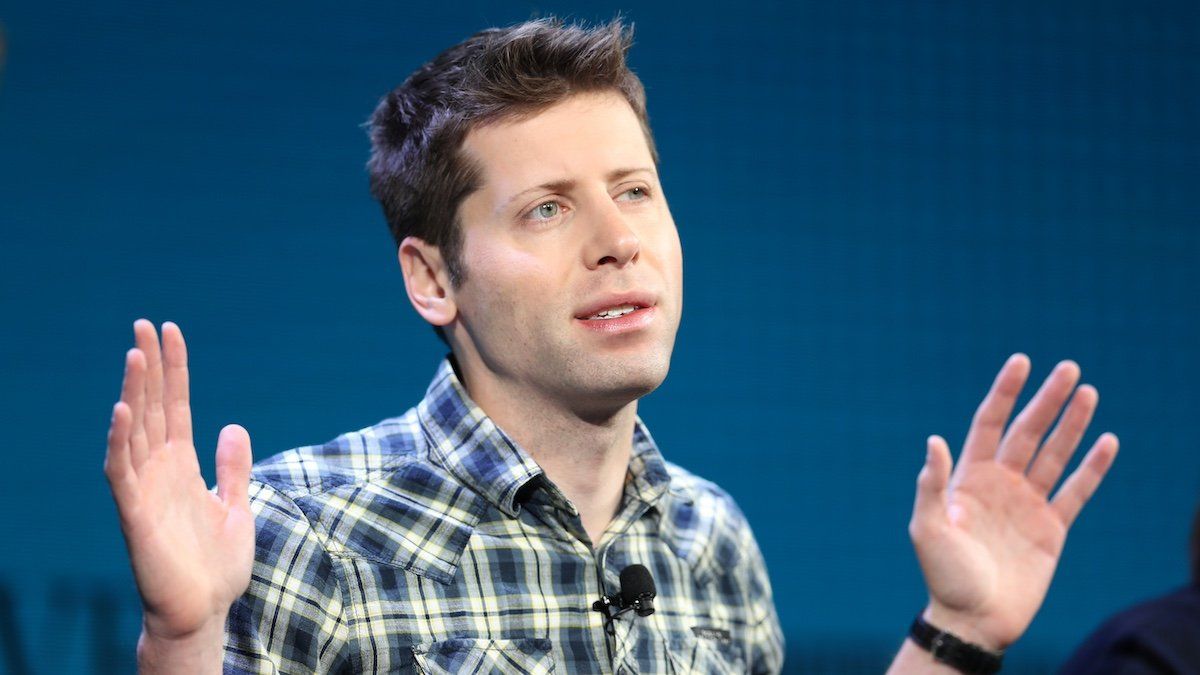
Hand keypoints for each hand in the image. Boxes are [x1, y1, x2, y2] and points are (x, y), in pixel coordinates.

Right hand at [104, 320, 254, 641]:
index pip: (177, 406)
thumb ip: (233, 467)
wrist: (204, 612)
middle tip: (144, 325)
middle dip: (151, 367)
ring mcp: (146, 490)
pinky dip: (120, 442)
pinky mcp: (135, 515)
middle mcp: (161, 470)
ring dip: (135, 393)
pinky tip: (123, 411)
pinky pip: (121, 473)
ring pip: (135, 432)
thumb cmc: (216, 565)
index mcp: (183, 465)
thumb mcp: (236, 505)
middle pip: (154, 408)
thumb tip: (232, 425)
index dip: (175, 370)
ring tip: (136, 355)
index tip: (170, 331)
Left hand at [908, 354, 1118, 650]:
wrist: (973, 618)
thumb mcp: (927, 529)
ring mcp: (1027, 504)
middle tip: (1069, 368)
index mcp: (967, 478)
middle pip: (1027, 432)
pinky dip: (1092, 467)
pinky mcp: (1051, 528)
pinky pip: (1076, 491)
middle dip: (1046, 400)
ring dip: (1071, 425)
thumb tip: (934, 440)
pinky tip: (1107, 441)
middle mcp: (999, 484)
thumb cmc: (944, 575)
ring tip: (1089, 392)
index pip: (989, 424)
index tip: (1021, 362)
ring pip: (1054, 455)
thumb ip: (931, 486)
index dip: (1005, 393)